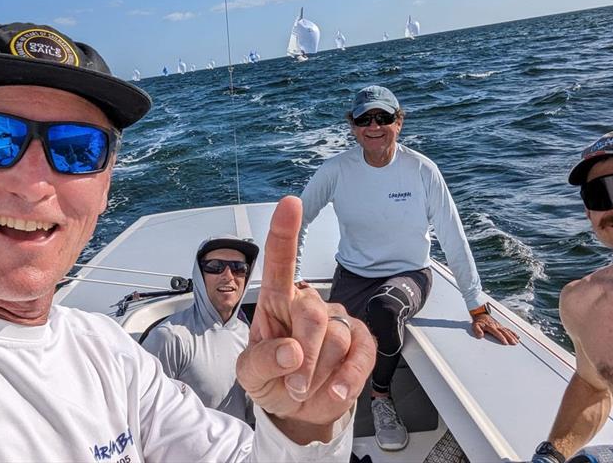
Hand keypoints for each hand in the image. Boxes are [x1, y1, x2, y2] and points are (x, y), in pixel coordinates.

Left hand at [236, 196, 375, 436]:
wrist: (299, 410)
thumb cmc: (272, 378)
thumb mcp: (250, 375)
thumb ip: (262, 361)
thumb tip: (292, 351)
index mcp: (276, 302)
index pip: (280, 262)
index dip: (285, 232)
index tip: (290, 203)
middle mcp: (308, 304)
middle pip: (312, 315)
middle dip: (303, 358)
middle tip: (292, 385)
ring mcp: (338, 320)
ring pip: (336, 338)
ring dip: (318, 375)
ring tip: (305, 387)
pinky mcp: (362, 342)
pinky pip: (362, 355)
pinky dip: (347, 380)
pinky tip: (333, 391)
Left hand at [471, 313, 519, 344]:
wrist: (480, 314)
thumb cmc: (478, 321)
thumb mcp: (475, 325)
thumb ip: (477, 330)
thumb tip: (480, 335)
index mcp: (491, 326)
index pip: (497, 333)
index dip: (501, 338)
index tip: (505, 342)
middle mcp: (496, 326)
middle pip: (504, 332)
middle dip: (510, 338)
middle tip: (514, 343)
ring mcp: (499, 326)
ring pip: (507, 331)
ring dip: (512, 336)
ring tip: (517, 341)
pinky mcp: (500, 326)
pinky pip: (508, 329)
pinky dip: (513, 333)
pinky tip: (517, 336)